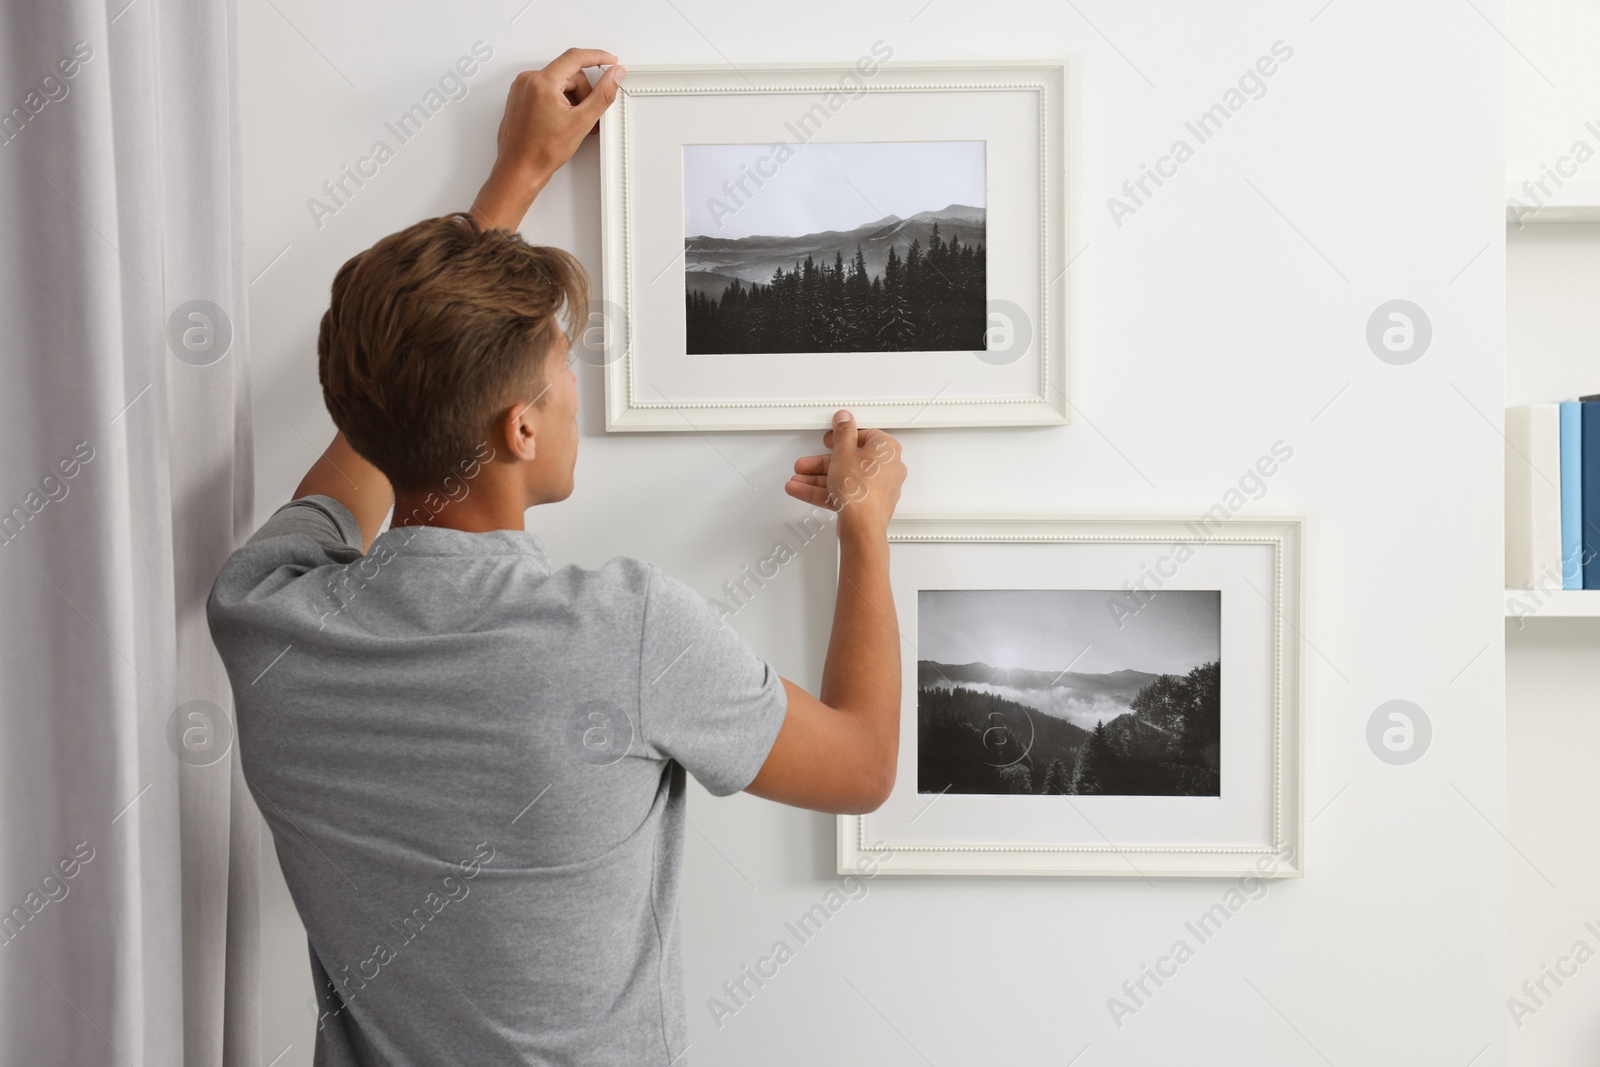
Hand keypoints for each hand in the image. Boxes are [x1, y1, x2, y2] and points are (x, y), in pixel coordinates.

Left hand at [471, 48, 624, 229]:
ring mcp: (521, 89)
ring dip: (571, 99)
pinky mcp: (519, 98)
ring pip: (558, 83)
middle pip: (568, 74)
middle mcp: (528, 80)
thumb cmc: (541, 152)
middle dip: (582, 93)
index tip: (611, 61)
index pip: (575, 57)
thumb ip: (602, 95)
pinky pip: (546, 90)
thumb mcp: (581, 122)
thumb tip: (614, 75)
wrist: (519, 170)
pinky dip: (558, 102)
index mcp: (542, 82)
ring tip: (572, 124)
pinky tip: (561, 121)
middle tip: (586, 117)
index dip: (597, 57)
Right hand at [785, 410, 905, 535]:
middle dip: (822, 463)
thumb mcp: (843, 452)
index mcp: (886, 450)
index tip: (830, 438)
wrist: (862, 526)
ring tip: (798, 479)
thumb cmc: (861, 490)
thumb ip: (843, 433)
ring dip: (818, 478)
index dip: (842, 436)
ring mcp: (878, 488)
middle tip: (807, 463)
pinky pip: (844, 493)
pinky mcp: (867, 504)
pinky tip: (804, 490)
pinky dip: (825, 491)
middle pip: (849, 460)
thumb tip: (844, 419)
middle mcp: (886, 468)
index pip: (864, 436)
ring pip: (843, 478)